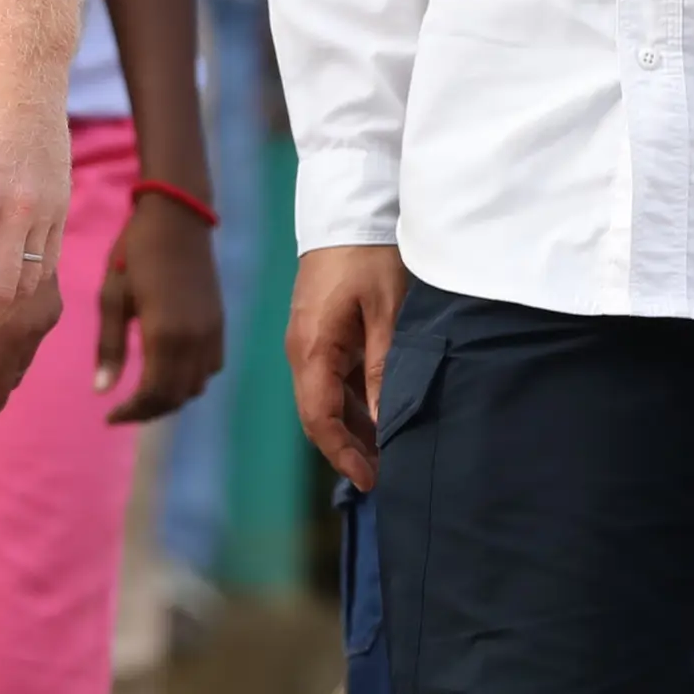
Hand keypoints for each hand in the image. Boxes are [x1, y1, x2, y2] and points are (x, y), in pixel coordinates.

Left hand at [98, 186, 225, 421]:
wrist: (177, 218)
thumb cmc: (134, 252)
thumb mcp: (112, 296)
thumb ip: (109, 346)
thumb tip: (102, 391)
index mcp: (164, 334)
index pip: (154, 393)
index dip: (132, 412)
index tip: (109, 417)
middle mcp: (195, 340)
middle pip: (177, 396)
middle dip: (149, 410)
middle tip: (122, 411)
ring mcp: (212, 333)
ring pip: (197, 386)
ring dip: (171, 397)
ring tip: (142, 394)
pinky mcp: (221, 324)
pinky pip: (211, 368)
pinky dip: (191, 380)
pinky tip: (168, 372)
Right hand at [288, 242, 407, 489]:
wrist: (349, 211)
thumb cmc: (370, 257)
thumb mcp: (387, 313)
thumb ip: (384, 369)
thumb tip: (386, 424)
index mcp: (313, 349)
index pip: (319, 418)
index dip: (343, 455)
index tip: (373, 482)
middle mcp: (302, 351)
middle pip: (318, 415)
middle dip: (350, 450)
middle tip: (390, 478)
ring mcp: (308, 342)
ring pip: (326, 400)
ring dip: (354, 430)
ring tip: (391, 455)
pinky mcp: (320, 333)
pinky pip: (331, 380)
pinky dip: (354, 405)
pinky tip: (382, 417)